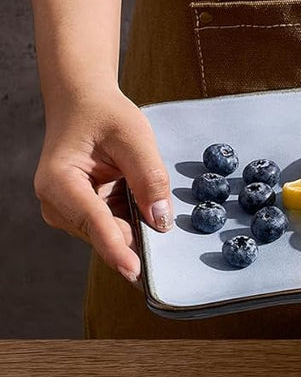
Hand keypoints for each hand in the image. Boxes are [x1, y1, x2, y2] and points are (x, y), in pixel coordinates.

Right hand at [34, 86, 171, 284]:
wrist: (82, 105)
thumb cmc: (103, 115)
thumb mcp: (133, 136)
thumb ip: (149, 177)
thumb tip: (160, 220)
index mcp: (59, 181)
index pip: (93, 221)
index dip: (116, 247)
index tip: (135, 271)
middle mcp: (56, 204)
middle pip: (104, 234)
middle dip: (137, 239)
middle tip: (168, 237)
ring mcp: (68, 213)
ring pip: (111, 236)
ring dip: (136, 227)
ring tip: (148, 198)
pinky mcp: (82, 216)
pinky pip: (114, 229)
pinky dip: (133, 221)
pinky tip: (144, 205)